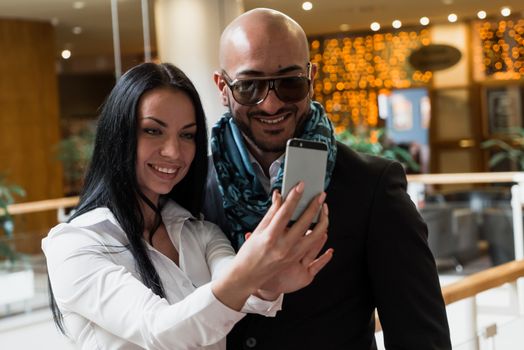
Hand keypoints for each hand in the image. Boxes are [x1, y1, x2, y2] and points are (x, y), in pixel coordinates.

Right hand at [212, 182, 328, 308]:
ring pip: (315, 236)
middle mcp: (283, 247)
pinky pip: (313, 246)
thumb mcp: (257, 231)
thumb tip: (279, 196)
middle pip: (304, 223)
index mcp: (270, 237)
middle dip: (315, 206)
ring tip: (324, 209)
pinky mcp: (296, 260)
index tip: (301, 186)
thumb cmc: (249, 253)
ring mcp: (291, 255)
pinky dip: (320, 234)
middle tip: (321, 195)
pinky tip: (321, 224)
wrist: (248, 276)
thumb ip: (271, 213)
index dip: (294, 198)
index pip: (285, 213)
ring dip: (323, 221)